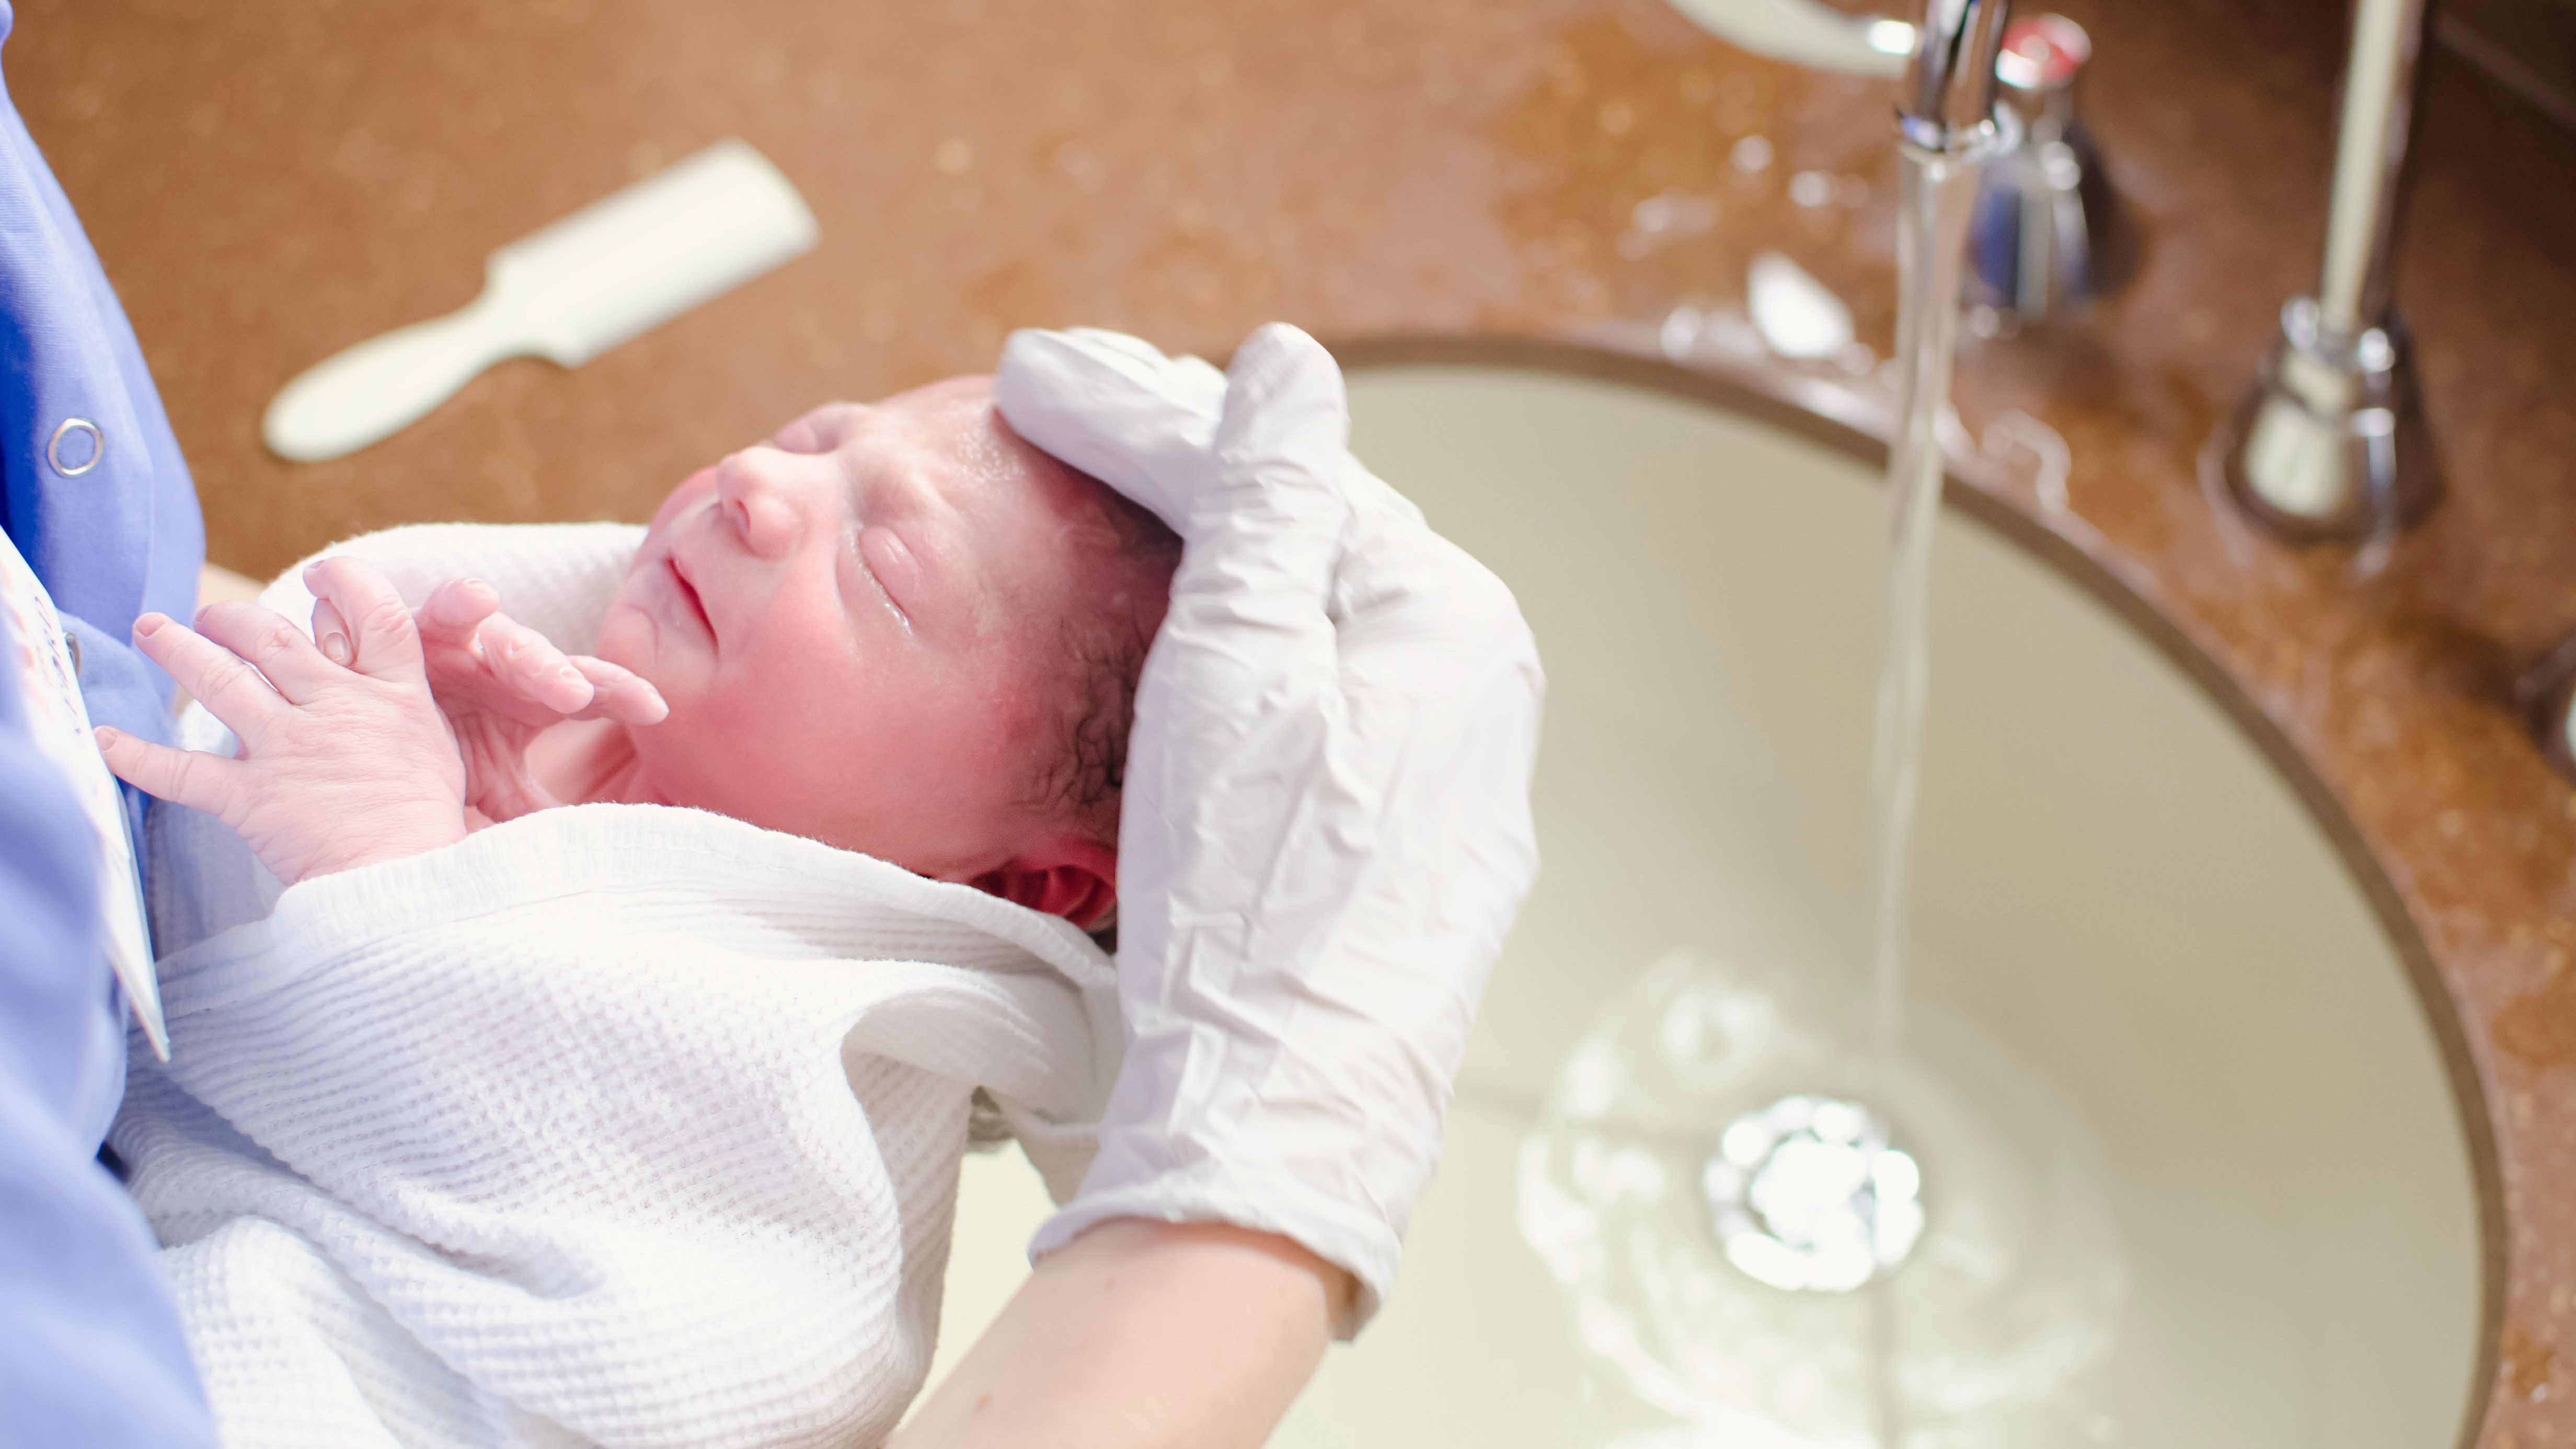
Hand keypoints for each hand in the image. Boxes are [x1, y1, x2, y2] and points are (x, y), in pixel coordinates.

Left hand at [97, 557, 470, 884]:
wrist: (405, 880)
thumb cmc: (423, 817)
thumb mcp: (431, 739)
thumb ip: (397, 692)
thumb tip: (352, 648)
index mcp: (391, 694)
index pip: (372, 612)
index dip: (344, 581)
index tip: (319, 576)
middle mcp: (336, 709)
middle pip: (274, 638)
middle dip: (234, 619)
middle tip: (211, 617)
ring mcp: (290, 749)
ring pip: (221, 682)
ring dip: (178, 649)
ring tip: (151, 629)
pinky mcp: (252, 797)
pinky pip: (183, 771)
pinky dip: (137, 756)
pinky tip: (106, 740)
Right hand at [395, 578, 665, 824]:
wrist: (374, 712)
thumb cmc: (445, 740)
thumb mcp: (489, 779)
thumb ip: (526, 805)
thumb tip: (575, 845)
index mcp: (537, 697)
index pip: (593, 693)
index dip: (624, 695)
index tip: (658, 709)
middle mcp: (511, 664)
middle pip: (551, 665)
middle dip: (568, 675)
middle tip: (581, 696)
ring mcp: (469, 641)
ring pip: (503, 638)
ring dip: (524, 650)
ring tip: (547, 664)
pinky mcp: (418, 626)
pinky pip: (439, 610)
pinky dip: (456, 602)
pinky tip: (478, 597)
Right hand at [994, 324, 1544, 1328]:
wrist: (1272, 1121)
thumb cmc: (1253, 898)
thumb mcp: (1239, 661)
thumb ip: (1265, 497)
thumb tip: (1291, 363)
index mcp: (1449, 621)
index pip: (1287, 475)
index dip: (1151, 415)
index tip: (1040, 371)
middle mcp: (1472, 688)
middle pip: (1311, 539)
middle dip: (1186, 466)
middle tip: (1065, 403)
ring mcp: (1444, 777)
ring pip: (1317, 621)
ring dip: (1216, 550)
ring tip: (1114, 492)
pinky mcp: (1400, 852)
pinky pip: (1323, 706)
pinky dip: (1244, 649)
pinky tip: (1186, 638)